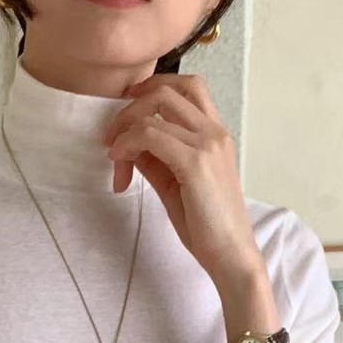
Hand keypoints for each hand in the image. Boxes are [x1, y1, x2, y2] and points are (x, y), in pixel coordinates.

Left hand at [101, 73, 262, 287]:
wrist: (231, 254)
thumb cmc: (207, 227)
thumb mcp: (176, 185)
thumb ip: (157, 160)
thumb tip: (131, 145)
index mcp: (215, 134)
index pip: (186, 88)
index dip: (152, 90)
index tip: (126, 110)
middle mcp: (214, 131)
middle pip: (168, 89)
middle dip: (131, 107)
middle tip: (111, 135)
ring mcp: (207, 144)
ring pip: (155, 108)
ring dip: (125, 126)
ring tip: (113, 154)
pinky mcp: (195, 163)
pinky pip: (151, 135)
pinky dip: (128, 144)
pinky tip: (119, 163)